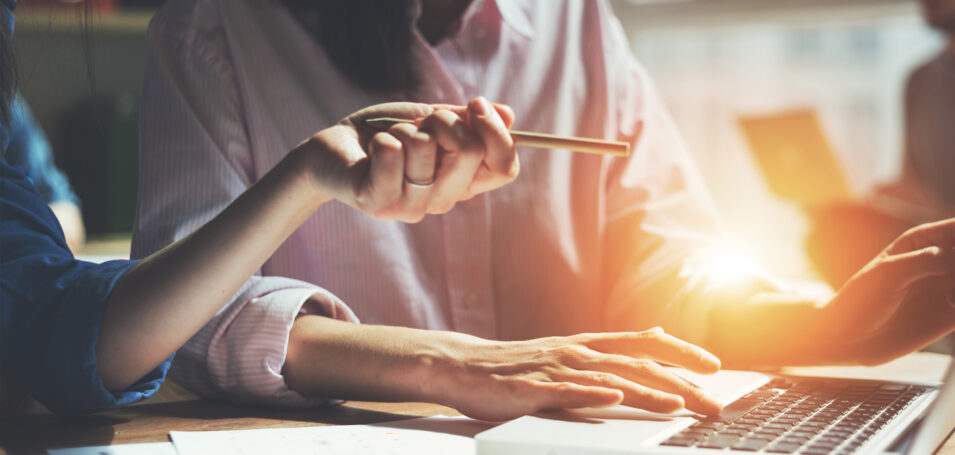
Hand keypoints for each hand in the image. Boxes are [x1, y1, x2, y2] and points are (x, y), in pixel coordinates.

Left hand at [296, 97, 516, 222]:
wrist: (332, 148)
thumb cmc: (383, 134)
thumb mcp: (430, 120)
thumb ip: (465, 121)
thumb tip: (508, 114)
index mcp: (461, 181)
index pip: (504, 168)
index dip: (497, 132)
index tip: (476, 104)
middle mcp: (442, 200)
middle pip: (471, 152)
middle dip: (443, 119)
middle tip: (420, 124)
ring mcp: (411, 207)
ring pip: (427, 147)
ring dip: (405, 129)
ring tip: (390, 140)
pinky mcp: (378, 204)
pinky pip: (393, 154)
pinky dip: (382, 138)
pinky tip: (373, 150)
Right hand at [436, 327, 722, 420]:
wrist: (463, 365)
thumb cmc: (516, 364)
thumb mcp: (569, 352)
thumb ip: (610, 350)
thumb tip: (655, 339)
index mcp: (586, 345)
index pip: (643, 345)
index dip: (681, 354)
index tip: (715, 367)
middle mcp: (576, 352)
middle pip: (636, 364)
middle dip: (680, 382)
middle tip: (714, 400)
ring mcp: (555, 370)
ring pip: (609, 379)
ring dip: (647, 391)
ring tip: (679, 403)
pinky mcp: (532, 389)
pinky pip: (565, 392)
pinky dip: (591, 394)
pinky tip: (613, 399)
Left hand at [824, 218, 954, 363]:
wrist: (849, 338)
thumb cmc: (861, 299)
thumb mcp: (889, 272)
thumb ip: (927, 260)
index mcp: (923, 239)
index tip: (948, 260)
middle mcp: (939, 260)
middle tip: (949, 282)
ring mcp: (946, 287)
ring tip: (949, 300)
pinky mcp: (951, 315)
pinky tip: (950, 308)